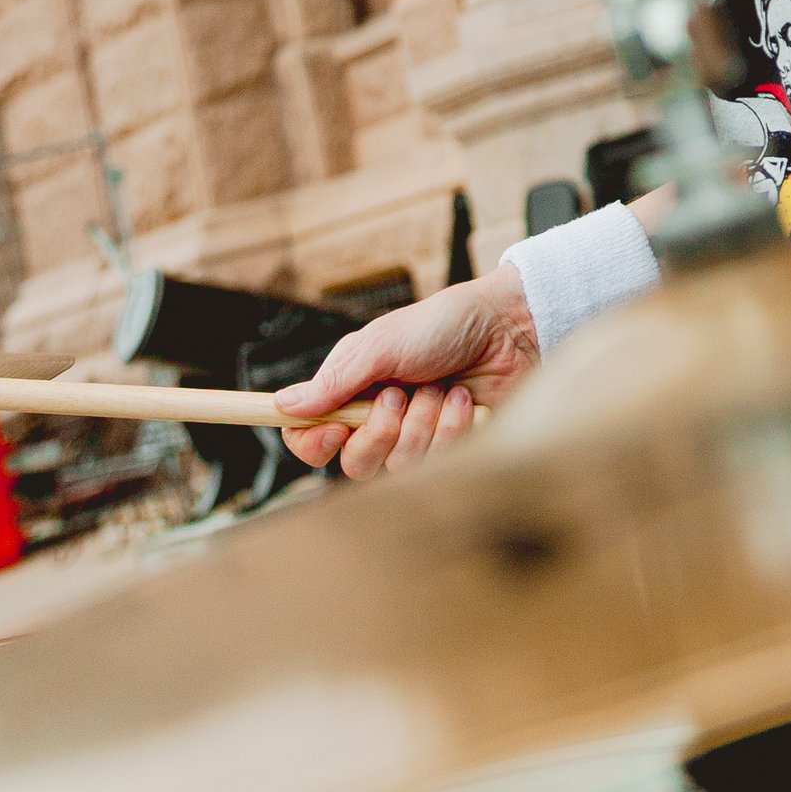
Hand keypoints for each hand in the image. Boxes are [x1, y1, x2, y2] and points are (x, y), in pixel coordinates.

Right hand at [273, 272, 538, 482]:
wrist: (508, 327)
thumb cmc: (443, 325)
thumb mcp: (382, 343)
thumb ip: (336, 379)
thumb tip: (282, 405)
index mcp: (353, 391)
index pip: (311, 437)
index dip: (313, 443)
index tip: (332, 428)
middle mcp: (379, 420)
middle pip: (354, 464)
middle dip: (379, 432)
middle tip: (399, 395)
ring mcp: (416, 437)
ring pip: (398, 466)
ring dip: (422, 423)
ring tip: (440, 388)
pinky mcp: (450, 449)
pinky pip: (439, 463)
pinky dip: (451, 427)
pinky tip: (464, 401)